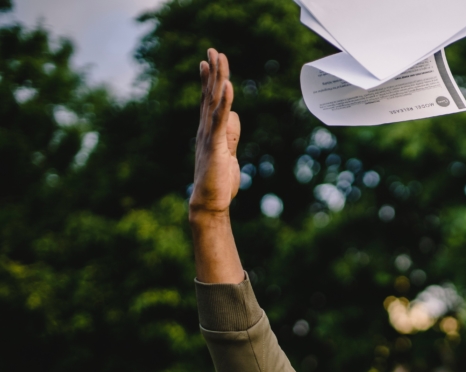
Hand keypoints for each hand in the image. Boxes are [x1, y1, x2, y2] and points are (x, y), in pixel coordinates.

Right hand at [190, 49, 240, 216]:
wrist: (210, 203)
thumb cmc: (218, 182)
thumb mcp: (228, 153)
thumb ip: (230, 135)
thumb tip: (234, 117)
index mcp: (209, 131)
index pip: (208, 101)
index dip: (208, 81)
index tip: (207, 62)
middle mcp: (205, 129)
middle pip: (209, 95)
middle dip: (212, 72)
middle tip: (213, 50)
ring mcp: (209, 136)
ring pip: (213, 101)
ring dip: (216, 78)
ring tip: (217, 58)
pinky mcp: (216, 145)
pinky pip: (220, 120)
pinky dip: (224, 102)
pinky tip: (227, 86)